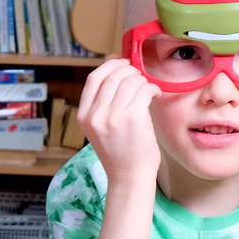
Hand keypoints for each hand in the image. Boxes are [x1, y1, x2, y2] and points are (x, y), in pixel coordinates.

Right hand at [77, 57, 161, 183]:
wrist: (129, 175)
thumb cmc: (119, 150)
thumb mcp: (101, 126)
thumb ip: (103, 100)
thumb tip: (115, 64)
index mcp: (84, 116)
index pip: (93, 78)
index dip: (110, 65)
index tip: (122, 64)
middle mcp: (95, 115)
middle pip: (113, 76)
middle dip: (130, 71)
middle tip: (139, 78)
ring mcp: (113, 117)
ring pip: (130, 81)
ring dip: (142, 81)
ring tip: (147, 90)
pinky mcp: (133, 119)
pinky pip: (144, 90)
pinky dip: (152, 88)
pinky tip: (154, 95)